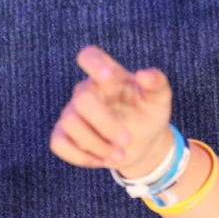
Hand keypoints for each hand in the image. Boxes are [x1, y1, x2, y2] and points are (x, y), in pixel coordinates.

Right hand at [49, 46, 173, 175]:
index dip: (93, 63)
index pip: (90, 56)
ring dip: (97, 144)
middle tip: (127, 140)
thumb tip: (143, 75)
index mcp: (109, 77)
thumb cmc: (149, 114)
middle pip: (82, 99)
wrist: (144, 143)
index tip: (108, 78)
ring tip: (120, 155)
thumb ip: (157, 83)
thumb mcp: (160, 99)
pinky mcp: (65, 135)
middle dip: (105, 123)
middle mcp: (87, 91)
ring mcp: (73, 113)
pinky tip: (100, 160)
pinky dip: (80, 156)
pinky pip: (58, 143)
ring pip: (71, 124)